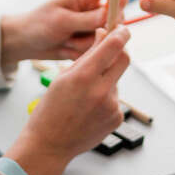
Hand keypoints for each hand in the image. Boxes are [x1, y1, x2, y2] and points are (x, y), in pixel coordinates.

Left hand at [0, 0, 127, 64]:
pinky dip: (83, 53)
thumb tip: (109, 14)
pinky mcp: (89, 43)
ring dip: (87, 43)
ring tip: (67, 40)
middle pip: (117, 15)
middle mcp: (92, 10)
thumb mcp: (61, 20)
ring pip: (107, 37)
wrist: (26, 43)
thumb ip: (86, 19)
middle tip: (90, 33)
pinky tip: (67, 49)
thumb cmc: (38, 24)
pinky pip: (98, 50)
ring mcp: (92, 27)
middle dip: (105, 28)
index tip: (118, 8)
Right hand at [5, 25, 130, 174]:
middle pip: (125, 59)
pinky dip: (106, 97)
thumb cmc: (50, 109)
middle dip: (120, 51)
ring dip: (107, 79)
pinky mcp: (117, 118)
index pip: (113, 46)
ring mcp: (112, 107)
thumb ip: (87, 55)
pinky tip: (90, 108)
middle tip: (110, 50)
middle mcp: (101, 91)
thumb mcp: (63, 76)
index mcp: (83, 77)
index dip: (121, 34)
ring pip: (117, 80)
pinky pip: (116, 98)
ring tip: (85, 95)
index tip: (122, 29)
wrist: (49, 145)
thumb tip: (104, 35)